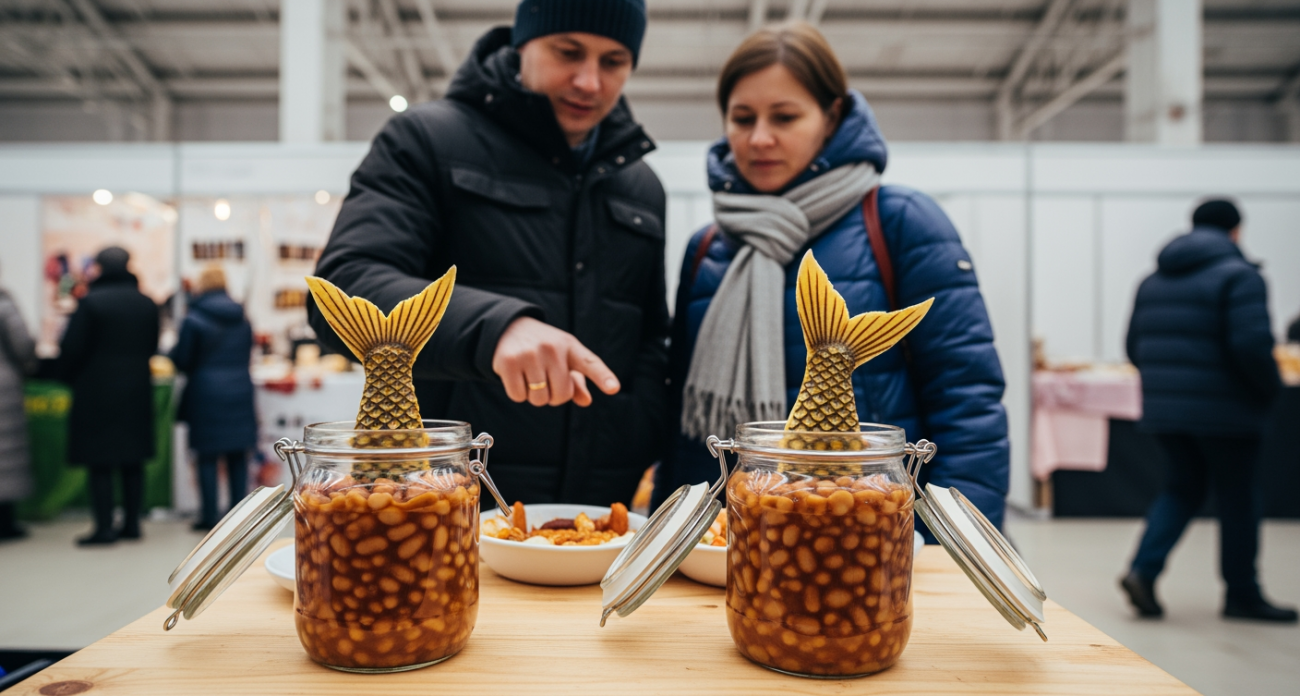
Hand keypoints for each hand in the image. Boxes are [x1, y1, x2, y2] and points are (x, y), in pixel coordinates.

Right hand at [491, 317, 619, 406]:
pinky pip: (518, 396)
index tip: (614, 388)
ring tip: (530, 377)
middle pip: (560, 395)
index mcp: (570, 346)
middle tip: (546, 382)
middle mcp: (551, 348)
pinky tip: (516, 376)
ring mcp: (529, 354)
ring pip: (538, 399)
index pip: (589, 363)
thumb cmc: (543, 349)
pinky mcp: (508, 362)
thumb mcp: (563, 358)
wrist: (508, 328)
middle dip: (553, 397)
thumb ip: (576, 381)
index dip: (602, 377)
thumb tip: (586, 401)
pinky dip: (517, 393)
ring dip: (534, 396)